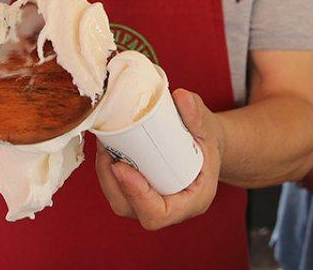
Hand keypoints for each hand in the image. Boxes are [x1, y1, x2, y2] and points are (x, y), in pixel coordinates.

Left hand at [95, 89, 221, 229]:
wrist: (204, 144)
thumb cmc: (208, 140)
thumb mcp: (208, 128)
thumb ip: (198, 116)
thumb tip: (181, 97)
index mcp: (192, 201)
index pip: (158, 213)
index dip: (136, 195)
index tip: (121, 166)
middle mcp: (170, 208)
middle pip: (131, 208)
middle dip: (112, 180)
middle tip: (106, 148)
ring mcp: (151, 203)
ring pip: (119, 200)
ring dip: (105, 174)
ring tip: (104, 143)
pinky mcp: (138, 193)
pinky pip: (117, 190)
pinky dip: (106, 170)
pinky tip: (104, 146)